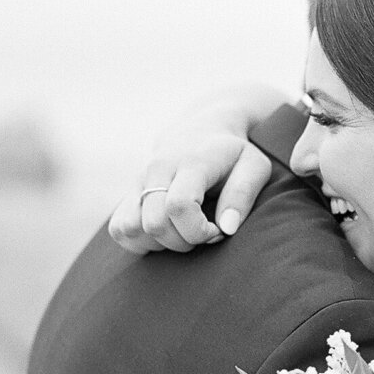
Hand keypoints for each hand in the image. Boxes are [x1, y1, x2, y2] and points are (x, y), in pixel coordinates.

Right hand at [108, 85, 283, 254]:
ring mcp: (138, 181)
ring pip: (131, 228)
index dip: (197, 230)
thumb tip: (226, 227)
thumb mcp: (254, 167)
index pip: (178, 206)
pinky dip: (141, 242)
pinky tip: (166, 232)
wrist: (200, 130)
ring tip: (183, 231)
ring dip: (160, 243)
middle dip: (182, 241)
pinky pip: (119, 229)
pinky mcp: (127, 194)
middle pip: (154, 223)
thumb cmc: (233, 155)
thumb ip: (243, 195)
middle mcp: (157, 169)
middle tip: (203, 233)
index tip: (217, 230)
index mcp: (190, 162)